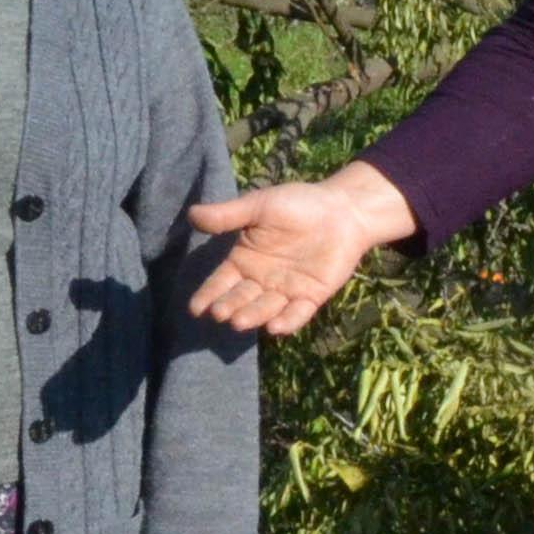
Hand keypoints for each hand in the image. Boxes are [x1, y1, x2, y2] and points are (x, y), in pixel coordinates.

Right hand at [186, 162, 415, 337]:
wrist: (342, 211)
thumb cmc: (298, 205)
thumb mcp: (259, 206)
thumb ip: (228, 215)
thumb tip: (191, 215)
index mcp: (245, 260)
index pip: (221, 282)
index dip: (208, 295)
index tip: (195, 309)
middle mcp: (261, 280)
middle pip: (240, 299)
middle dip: (229, 307)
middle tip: (219, 314)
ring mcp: (286, 291)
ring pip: (265, 309)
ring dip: (252, 316)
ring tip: (239, 322)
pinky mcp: (311, 297)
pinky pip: (297, 313)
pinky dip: (287, 322)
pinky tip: (275, 328)